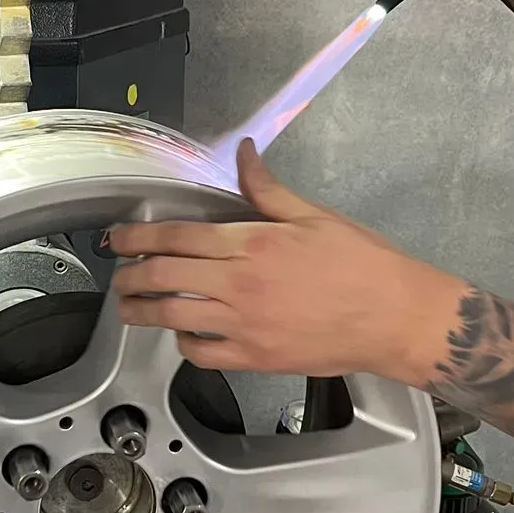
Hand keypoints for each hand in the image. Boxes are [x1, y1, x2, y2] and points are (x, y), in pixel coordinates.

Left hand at [110, 140, 462, 383]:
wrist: (395, 317)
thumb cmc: (362, 264)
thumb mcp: (314, 215)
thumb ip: (267, 188)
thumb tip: (244, 154)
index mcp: (252, 243)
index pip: (177, 236)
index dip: (139, 237)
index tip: (118, 239)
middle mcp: (240, 285)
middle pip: (165, 277)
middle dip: (131, 276)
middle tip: (118, 276)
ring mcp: (245, 325)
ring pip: (175, 318)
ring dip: (144, 312)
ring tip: (129, 309)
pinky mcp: (256, 358)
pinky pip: (203, 354)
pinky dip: (184, 345)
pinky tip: (182, 336)